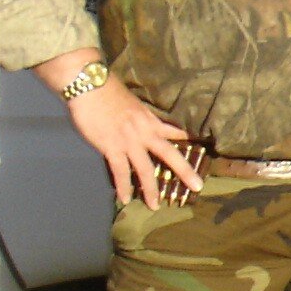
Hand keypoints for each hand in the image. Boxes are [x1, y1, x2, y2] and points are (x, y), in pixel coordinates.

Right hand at [67, 78, 198, 208]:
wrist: (88, 85)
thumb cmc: (106, 89)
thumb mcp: (131, 101)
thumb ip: (137, 116)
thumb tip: (136, 123)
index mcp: (150, 119)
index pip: (175, 131)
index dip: (188, 140)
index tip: (202, 148)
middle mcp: (144, 132)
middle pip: (169, 154)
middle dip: (185, 171)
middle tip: (198, 186)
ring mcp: (129, 141)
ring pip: (145, 169)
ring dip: (151, 190)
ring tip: (155, 206)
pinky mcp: (112, 147)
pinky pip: (120, 172)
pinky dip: (123, 186)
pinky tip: (124, 198)